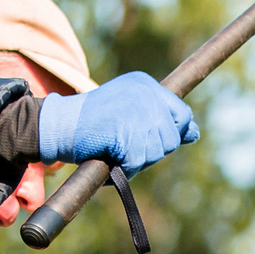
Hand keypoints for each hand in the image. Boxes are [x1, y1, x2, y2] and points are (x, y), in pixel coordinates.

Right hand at [37, 72, 199, 175]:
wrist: (59, 125)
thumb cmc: (92, 124)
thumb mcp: (130, 115)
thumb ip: (161, 121)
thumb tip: (195, 133)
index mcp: (145, 85)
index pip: (182, 114)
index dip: (173, 134)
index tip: (154, 141)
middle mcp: (144, 93)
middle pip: (170, 138)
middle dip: (151, 151)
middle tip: (126, 147)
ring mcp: (134, 111)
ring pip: (156, 152)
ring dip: (137, 160)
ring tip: (116, 151)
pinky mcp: (124, 130)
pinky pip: (137, 161)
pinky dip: (125, 168)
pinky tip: (111, 158)